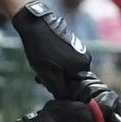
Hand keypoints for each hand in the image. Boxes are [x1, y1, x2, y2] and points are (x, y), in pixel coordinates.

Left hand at [11, 0, 120, 116]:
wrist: (35, 23)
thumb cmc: (41, 48)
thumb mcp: (47, 73)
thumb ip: (58, 88)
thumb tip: (65, 98)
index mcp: (83, 66)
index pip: (75, 87)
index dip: (60, 89)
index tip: (48, 84)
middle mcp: (85, 58)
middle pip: (70, 78)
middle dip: (56, 79)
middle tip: (41, 76)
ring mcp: (79, 50)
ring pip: (65, 69)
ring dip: (53, 71)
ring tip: (40, 65)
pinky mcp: (71, 44)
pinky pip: (64, 60)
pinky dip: (53, 62)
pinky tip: (42, 57)